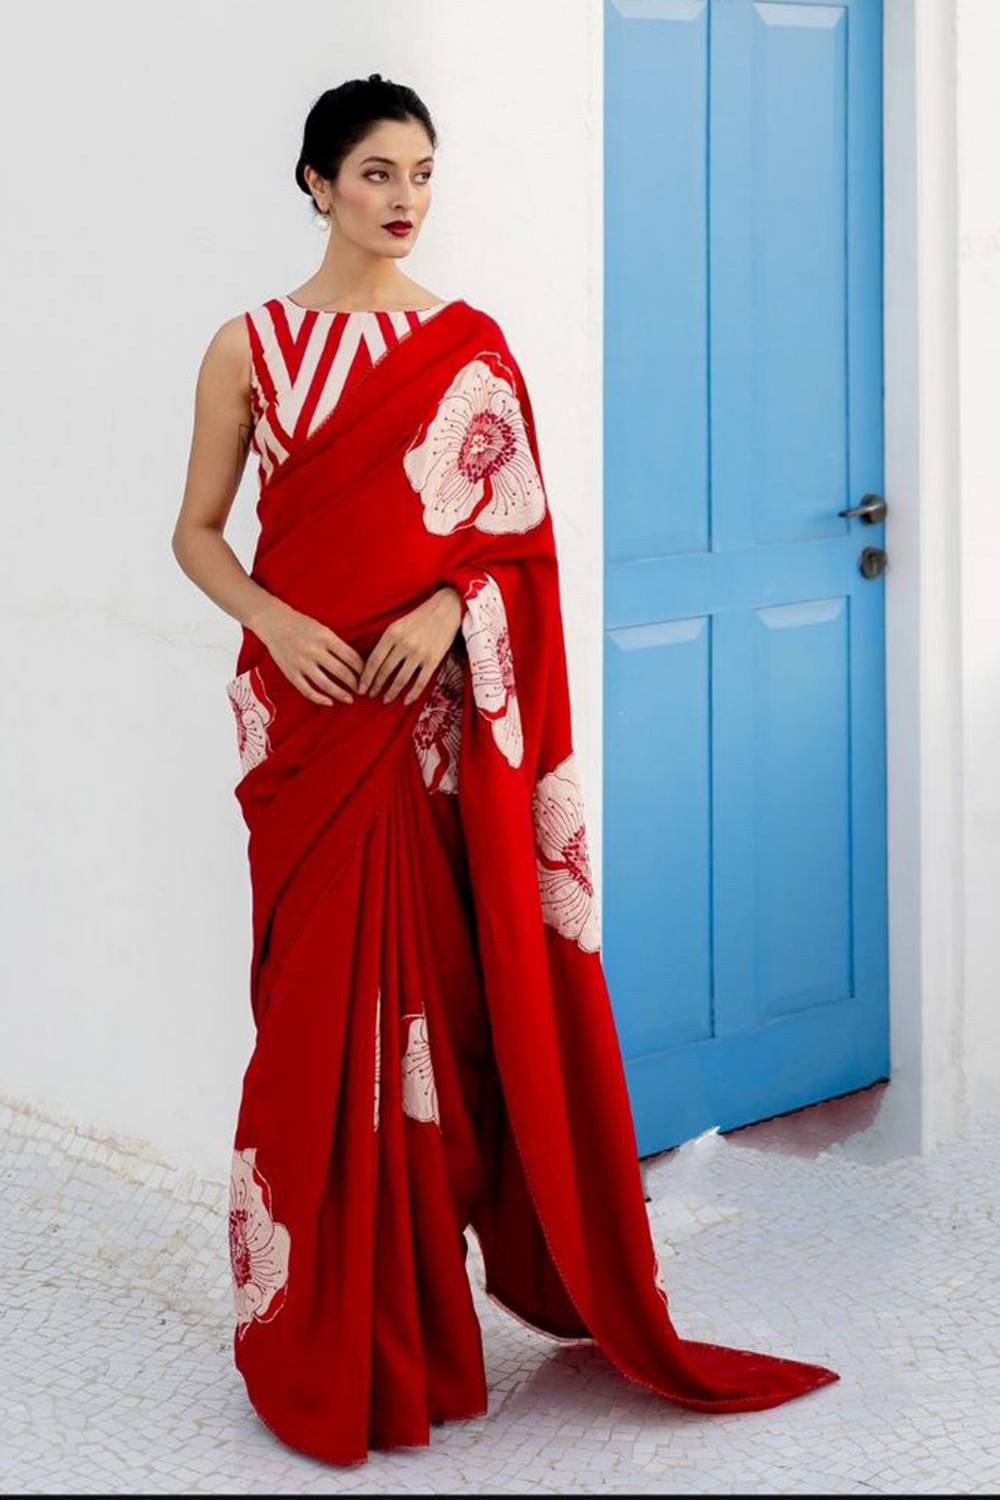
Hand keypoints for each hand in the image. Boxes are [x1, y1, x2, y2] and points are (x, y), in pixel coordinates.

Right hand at [247, 597, 363, 705]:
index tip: (369, 676)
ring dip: (341, 694)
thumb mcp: (322, 628)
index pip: (351, 657)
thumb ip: (336, 644)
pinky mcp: (291, 672)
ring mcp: (301, 663)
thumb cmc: (301, 624)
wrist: (273, 622)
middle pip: (341, 672)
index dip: (363, 669)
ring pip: (326, 684)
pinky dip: (319, 698)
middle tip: (363, 690)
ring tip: (350, 699)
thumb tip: (356, 663)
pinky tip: (329, 702)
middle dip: (355, 683)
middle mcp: (314, 650)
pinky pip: (307, 690)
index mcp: (325, 636)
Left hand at [358, 587, 461, 705]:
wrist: (446, 609)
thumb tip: (372, 664)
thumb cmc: (419, 617)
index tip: (361, 688)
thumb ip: (386, 641)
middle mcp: (404, 644)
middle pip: (385, 671)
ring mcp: (419, 653)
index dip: (366, 677)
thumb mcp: (397, 624)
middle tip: (370, 695)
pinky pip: (420, 682)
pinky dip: (412, 694)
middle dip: (375, 686)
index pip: (374, 660)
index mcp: (392, 633)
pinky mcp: (433, 659)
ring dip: (391, 692)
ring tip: (385, 700)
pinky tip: (405, 701)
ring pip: (400, 679)